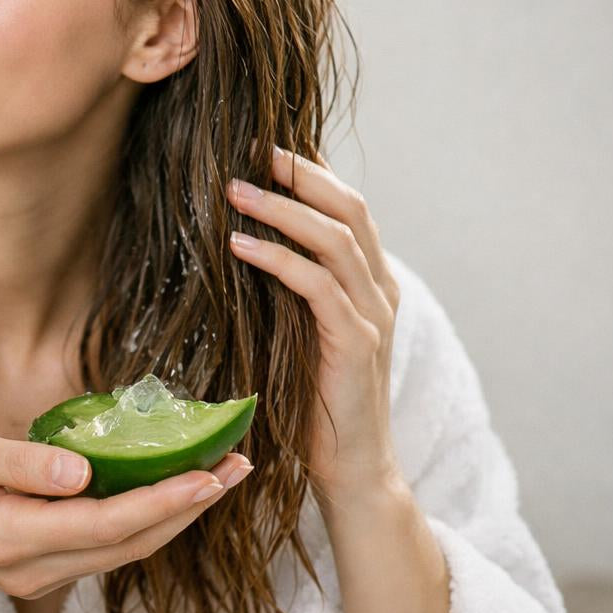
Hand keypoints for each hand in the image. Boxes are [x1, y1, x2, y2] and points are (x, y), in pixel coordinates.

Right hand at [0, 424, 250, 608]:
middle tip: (238, 464)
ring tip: (218, 474)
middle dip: (189, 507)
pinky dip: (143, 520)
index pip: (106, 523)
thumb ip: (17, 461)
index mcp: (10, 537)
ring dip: (174, 515)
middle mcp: (32, 569)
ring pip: (123, 551)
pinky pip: (105, 548)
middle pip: (129, 544)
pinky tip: (166, 489)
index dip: (164, 500)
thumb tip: (81, 469)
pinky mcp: (41, 569)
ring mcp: (38, 576)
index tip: (210, 473)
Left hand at [225, 145, 402, 502]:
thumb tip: (237, 239)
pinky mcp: (357, 345)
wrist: (349, 469)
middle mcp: (380, 290)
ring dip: (281, 209)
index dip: (311, 172)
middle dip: (299, 174)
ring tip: (233, 189)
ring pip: (336, 240)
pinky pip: (319, 288)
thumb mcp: (297, 331)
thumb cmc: (312, 401)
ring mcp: (373, 317)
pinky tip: (240, 246)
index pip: (348, 207)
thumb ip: (286, 289)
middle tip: (250, 149)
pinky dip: (279, 260)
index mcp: (370, 281)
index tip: (263, 144)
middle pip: (349, 209)